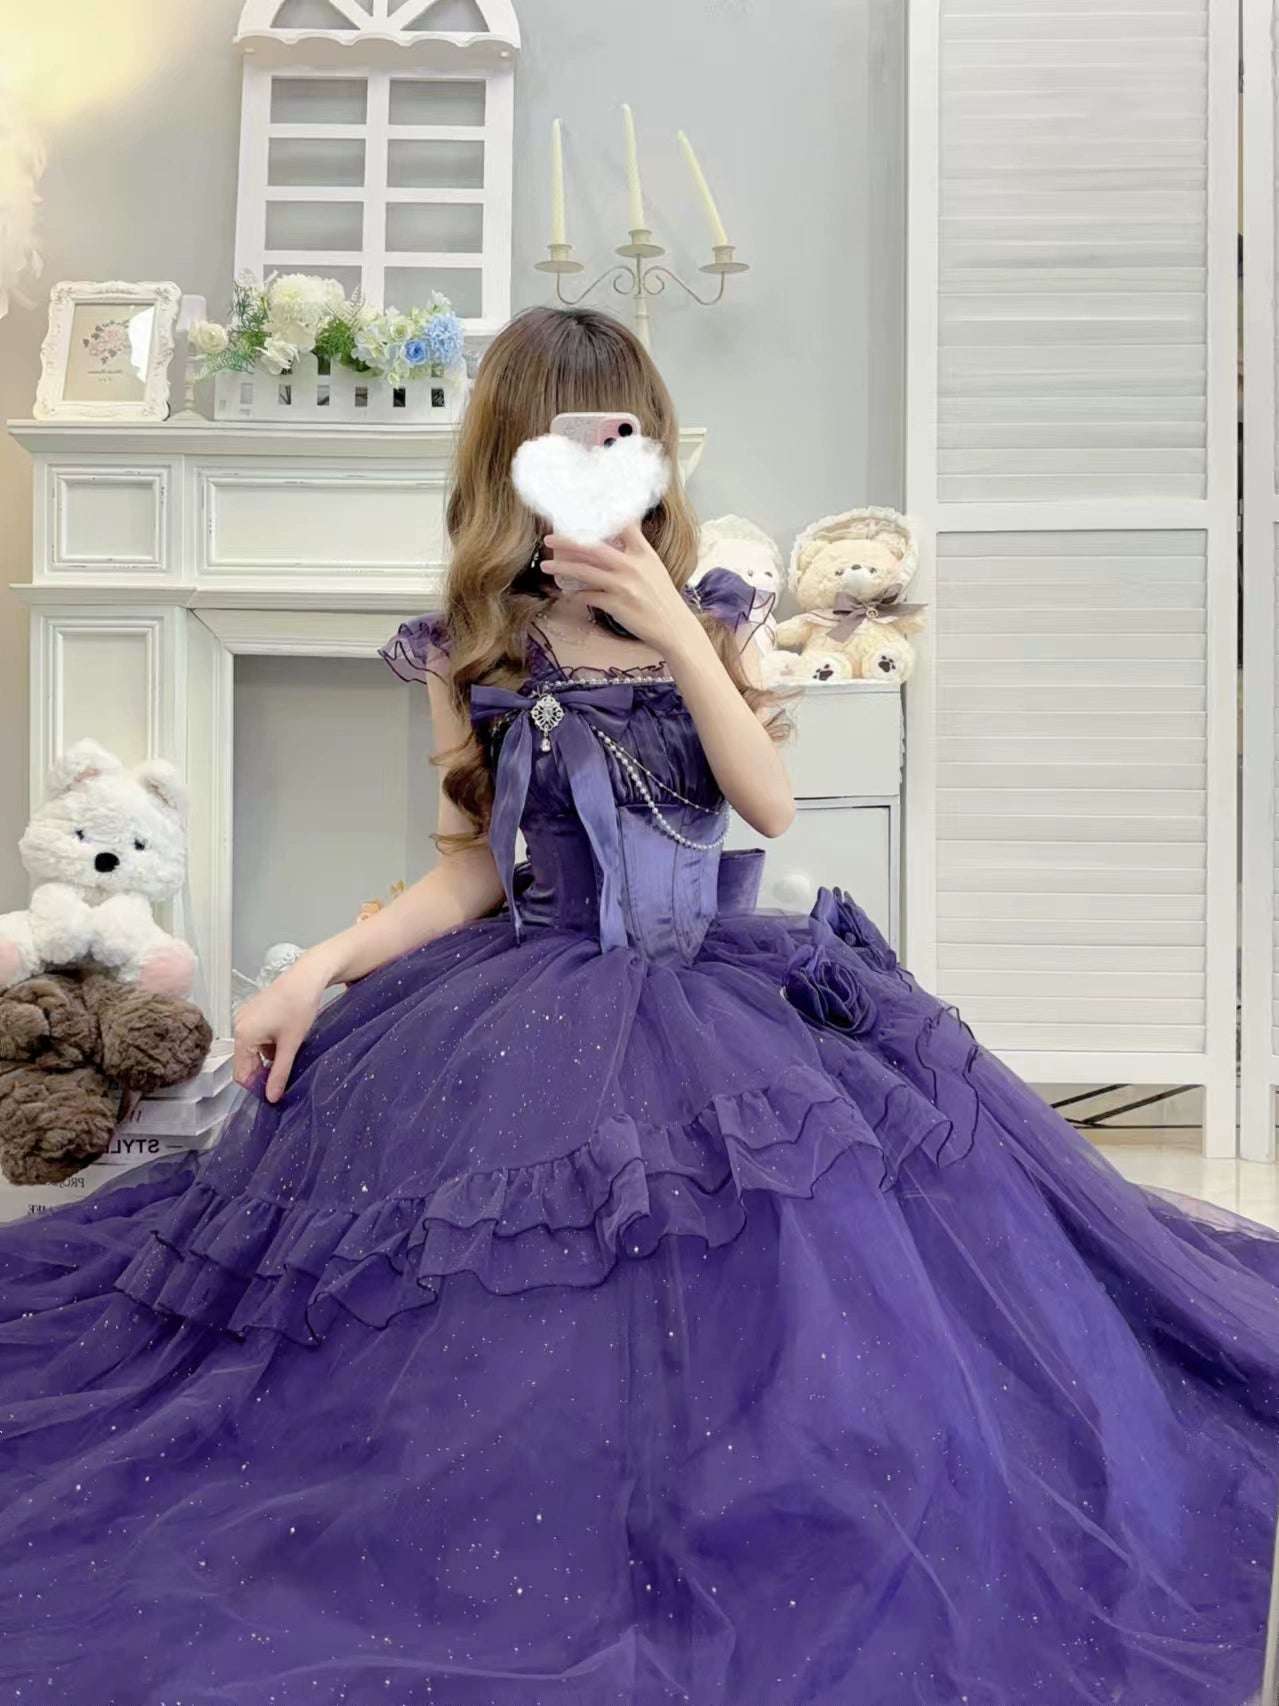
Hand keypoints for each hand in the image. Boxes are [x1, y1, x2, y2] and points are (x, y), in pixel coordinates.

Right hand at [232, 957, 328, 1102]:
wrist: (306, 977)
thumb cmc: (299, 1007)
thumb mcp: (291, 1044)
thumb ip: (280, 1073)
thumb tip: (272, 1098)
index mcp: (243, 1035)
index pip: (241, 1074)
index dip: (257, 1086)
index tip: (275, 1092)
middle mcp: (238, 1026)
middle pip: (245, 1062)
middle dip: (263, 1072)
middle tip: (285, 1077)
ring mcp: (244, 1018)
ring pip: (252, 1050)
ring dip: (267, 1058)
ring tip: (289, 1054)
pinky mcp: (252, 1012)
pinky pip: (255, 1037)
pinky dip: (268, 1044)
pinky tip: (285, 1041)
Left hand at [543, 521, 704, 657]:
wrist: (673, 627)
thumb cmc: (662, 598)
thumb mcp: (653, 567)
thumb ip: (635, 552)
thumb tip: (616, 537)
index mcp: (644, 553)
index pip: (623, 525)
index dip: (601, 516)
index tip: (579, 512)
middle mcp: (632, 565)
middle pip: (592, 547)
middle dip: (567, 541)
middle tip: (549, 539)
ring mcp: (624, 585)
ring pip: (585, 571)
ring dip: (562, 567)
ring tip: (546, 566)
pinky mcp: (616, 605)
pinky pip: (588, 596)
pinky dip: (576, 594)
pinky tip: (568, 592)